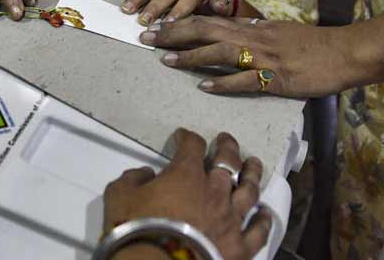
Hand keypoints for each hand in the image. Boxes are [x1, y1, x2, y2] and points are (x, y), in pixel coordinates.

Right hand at [103, 129, 269, 259]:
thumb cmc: (138, 229)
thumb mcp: (118, 196)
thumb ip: (132, 179)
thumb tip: (144, 174)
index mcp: (186, 175)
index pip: (192, 145)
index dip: (187, 137)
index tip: (183, 136)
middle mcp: (215, 191)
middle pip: (228, 161)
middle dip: (228, 147)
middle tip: (227, 140)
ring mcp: (231, 219)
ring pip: (249, 190)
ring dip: (252, 174)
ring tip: (254, 164)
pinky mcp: (240, 246)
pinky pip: (258, 231)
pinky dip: (263, 221)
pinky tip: (265, 214)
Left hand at [140, 15, 356, 96]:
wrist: (345, 51)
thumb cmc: (313, 45)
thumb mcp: (279, 32)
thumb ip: (255, 33)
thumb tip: (232, 32)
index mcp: (253, 27)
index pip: (209, 19)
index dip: (180, 22)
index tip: (157, 25)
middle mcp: (254, 37)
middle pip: (206, 29)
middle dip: (174, 34)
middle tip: (148, 38)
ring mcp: (265, 57)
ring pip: (220, 51)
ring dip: (191, 56)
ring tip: (166, 60)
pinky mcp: (278, 78)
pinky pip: (246, 80)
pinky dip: (223, 82)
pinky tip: (204, 86)